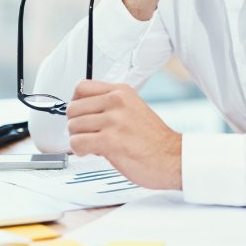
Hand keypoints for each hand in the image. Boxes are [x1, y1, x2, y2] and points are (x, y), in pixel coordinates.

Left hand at [66, 79, 181, 189]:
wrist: (172, 158)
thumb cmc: (154, 140)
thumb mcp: (133, 109)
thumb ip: (110, 106)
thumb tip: (82, 112)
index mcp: (122, 92)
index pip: (82, 87)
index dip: (76, 103)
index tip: (81, 114)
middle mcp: (117, 102)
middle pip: (73, 108)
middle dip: (76, 124)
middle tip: (88, 133)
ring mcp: (114, 120)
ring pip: (73, 126)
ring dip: (79, 139)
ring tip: (94, 144)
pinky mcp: (110, 141)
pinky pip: (77, 143)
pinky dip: (80, 150)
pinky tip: (93, 152)